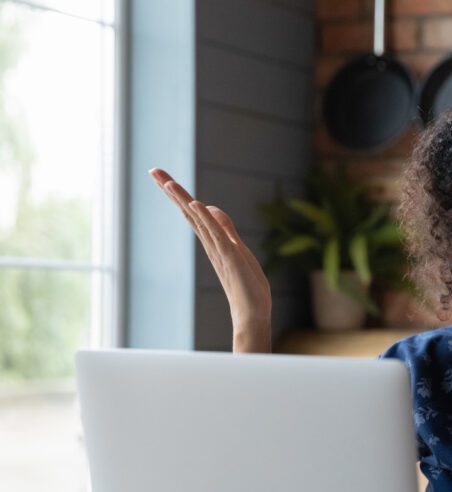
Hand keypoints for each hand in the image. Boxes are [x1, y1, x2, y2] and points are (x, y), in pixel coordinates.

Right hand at [149, 168, 272, 351]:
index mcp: (212, 241)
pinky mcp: (231, 257)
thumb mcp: (237, 249)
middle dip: (172, 191)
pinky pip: (217, 235)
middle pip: (188, 212)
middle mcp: (211, 243)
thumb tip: (210, 207)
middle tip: (152, 170)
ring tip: (167, 183)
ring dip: (184, 201)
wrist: (251, 314)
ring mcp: (219, 250)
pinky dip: (207, 220)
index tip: (160, 175)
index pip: (192, 212)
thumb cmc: (245, 285)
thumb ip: (225, 229)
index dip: (178, 193)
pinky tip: (197, 205)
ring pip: (198, 221)